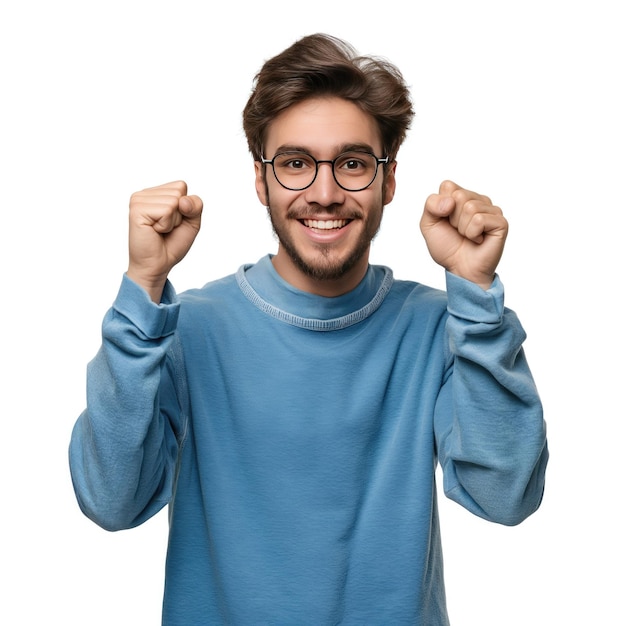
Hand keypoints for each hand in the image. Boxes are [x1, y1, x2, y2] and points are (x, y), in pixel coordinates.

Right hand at [127, 180, 202, 301]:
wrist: (158, 265)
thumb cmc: (171, 244)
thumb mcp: (191, 222)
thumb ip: (195, 205)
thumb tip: (182, 200)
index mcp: (155, 193)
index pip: (181, 186)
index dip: (185, 207)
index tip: (173, 222)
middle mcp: (145, 194)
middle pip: (179, 193)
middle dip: (179, 215)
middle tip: (165, 229)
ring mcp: (138, 200)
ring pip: (173, 201)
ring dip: (172, 221)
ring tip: (159, 230)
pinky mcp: (137, 210)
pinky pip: (166, 211)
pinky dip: (166, 225)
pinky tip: (154, 231)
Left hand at [420, 180, 507, 288]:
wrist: (459, 269)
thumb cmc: (447, 247)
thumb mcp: (428, 224)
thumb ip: (431, 205)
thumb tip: (451, 200)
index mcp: (461, 196)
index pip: (447, 186)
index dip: (440, 207)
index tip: (445, 221)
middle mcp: (478, 200)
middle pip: (459, 195)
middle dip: (452, 218)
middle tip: (458, 231)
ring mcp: (491, 210)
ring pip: (470, 207)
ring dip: (462, 228)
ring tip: (468, 236)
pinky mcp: (500, 222)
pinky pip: (479, 219)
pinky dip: (472, 234)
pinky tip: (478, 240)